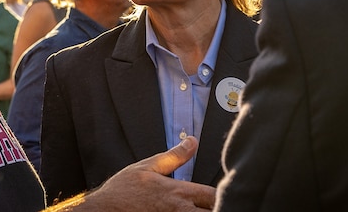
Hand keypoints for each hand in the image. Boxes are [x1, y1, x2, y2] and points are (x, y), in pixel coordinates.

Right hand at [50, 136, 215, 210]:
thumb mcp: (147, 168)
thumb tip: (193, 142)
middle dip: (217, 208)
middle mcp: (178, 211)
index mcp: (178, 192)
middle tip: (219, 204)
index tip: (226, 193)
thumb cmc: (121, 193)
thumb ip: (174, 156)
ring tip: (204, 210)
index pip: (213, 195)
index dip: (222, 195)